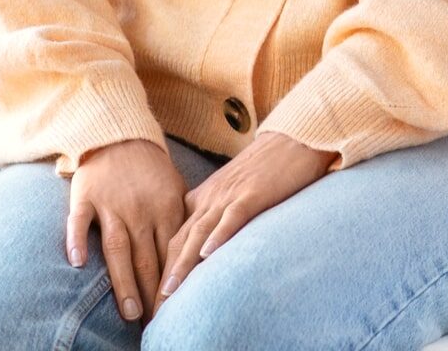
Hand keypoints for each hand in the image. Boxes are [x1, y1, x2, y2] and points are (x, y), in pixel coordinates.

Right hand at [66, 138, 186, 324]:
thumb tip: (196, 254)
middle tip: (153, 323)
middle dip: (151, 293)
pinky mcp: (86, 196)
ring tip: (129, 312)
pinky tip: (78, 261)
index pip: (171, 253)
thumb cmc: (150, 169)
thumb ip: (183, 220)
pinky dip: (77, 239)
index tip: (175, 310)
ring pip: (117, 247)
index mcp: (165, 207)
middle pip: (146, 258)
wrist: (120, 134)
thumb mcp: (175, 189)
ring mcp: (112, 203)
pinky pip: (79, 220)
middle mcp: (140, 209)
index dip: (172, 283)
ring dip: (124, 281)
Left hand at [155, 131, 334, 311]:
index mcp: (204, 197)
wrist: (292, 139)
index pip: (175, 237)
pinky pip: (232, 216)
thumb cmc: (266, 168)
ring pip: (200, 232)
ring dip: (183, 263)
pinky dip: (219, 236)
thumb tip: (206, 248)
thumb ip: (217, 214)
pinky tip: (208, 254)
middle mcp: (211, 197)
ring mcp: (230, 194)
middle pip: (180, 239)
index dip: (163, 268)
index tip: (156, 298)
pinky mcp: (253, 193)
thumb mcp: (233, 191)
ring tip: (170, 291)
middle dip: (166, 275)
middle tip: (155, 308)